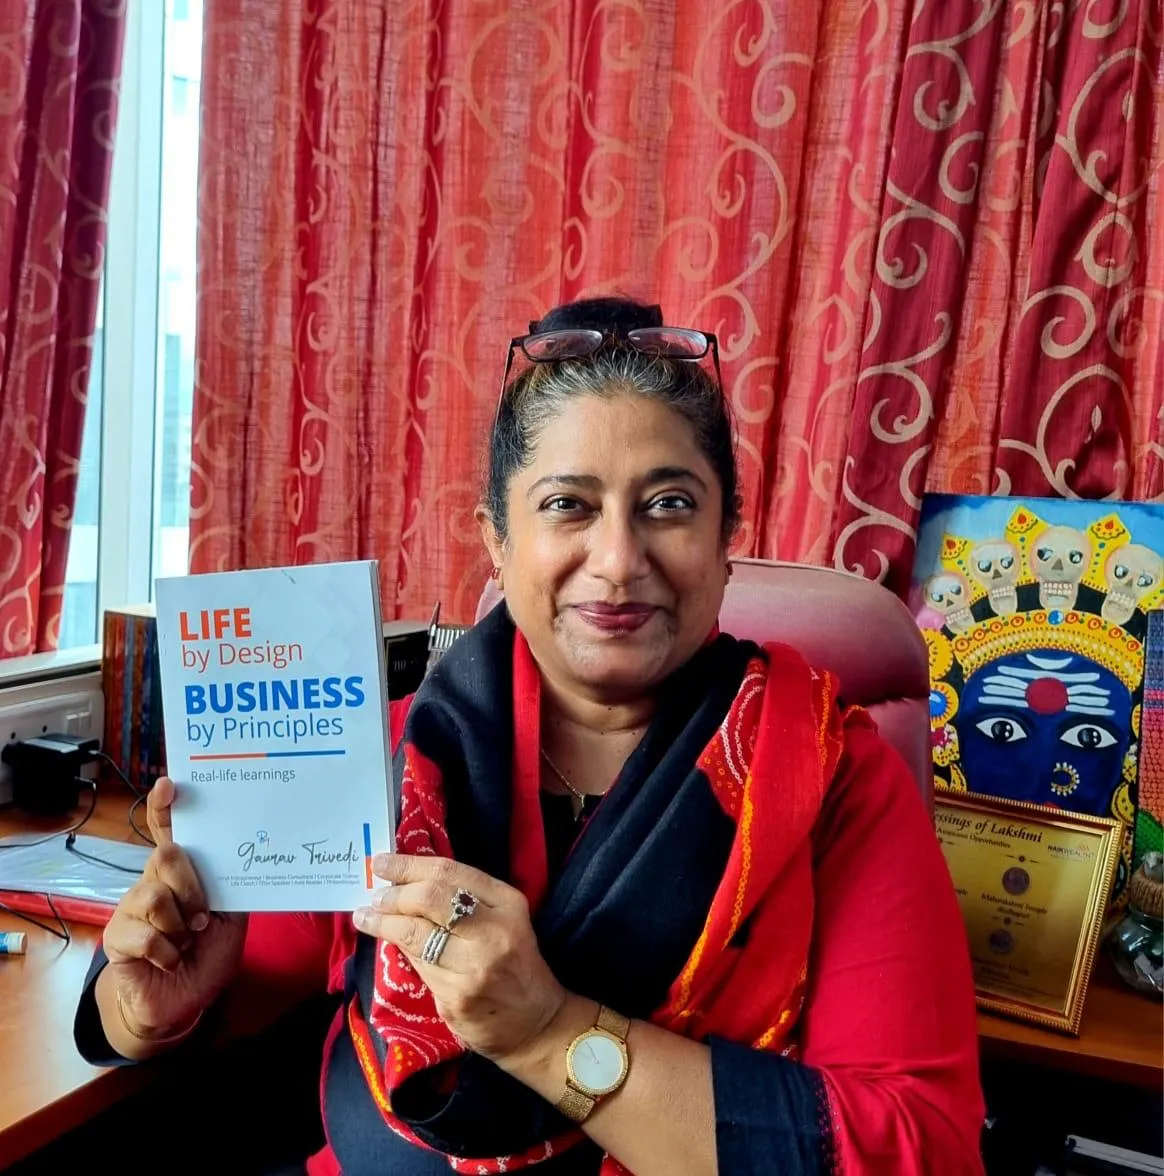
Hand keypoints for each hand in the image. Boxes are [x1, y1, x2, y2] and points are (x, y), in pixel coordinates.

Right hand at [101, 776, 246, 1036]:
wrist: (182, 1001)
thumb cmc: (207, 953)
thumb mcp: (233, 918)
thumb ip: (231, 887)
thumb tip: (240, 856)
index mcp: (183, 872)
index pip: (169, 833)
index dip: (165, 808)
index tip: (168, 785)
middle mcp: (154, 881)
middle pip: (166, 857)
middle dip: (191, 887)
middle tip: (201, 917)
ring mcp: (131, 907)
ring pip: (155, 897)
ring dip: (179, 926)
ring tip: (186, 941)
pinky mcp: (116, 936)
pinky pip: (145, 934)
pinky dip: (167, 952)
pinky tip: (171, 960)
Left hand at [354, 854, 566, 1064]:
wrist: (537, 1023)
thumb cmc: (516, 962)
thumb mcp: (506, 919)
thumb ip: (468, 898)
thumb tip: (410, 879)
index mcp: (508, 904)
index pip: (450, 873)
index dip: (409, 865)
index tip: (382, 863)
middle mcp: (493, 933)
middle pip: (428, 900)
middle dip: (393, 896)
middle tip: (374, 897)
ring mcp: (473, 970)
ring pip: (415, 937)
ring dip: (383, 924)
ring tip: (366, 916)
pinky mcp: (455, 1000)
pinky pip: (418, 967)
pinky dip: (401, 952)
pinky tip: (392, 944)